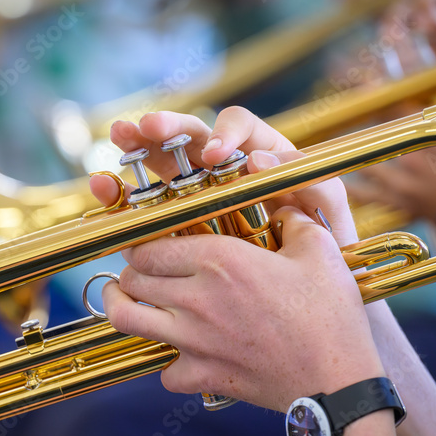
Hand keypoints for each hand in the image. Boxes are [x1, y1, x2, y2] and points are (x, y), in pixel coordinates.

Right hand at [90, 107, 359, 246]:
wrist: (307, 309)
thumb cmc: (323, 256)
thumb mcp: (330, 219)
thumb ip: (313, 184)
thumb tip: (260, 159)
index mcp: (261, 158)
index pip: (239, 127)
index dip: (225, 134)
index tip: (215, 157)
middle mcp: (224, 172)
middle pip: (189, 135)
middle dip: (166, 126)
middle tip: (148, 128)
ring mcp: (194, 198)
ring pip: (160, 162)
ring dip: (135, 146)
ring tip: (118, 139)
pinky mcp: (172, 228)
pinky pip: (143, 206)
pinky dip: (122, 195)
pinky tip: (105, 189)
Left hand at [102, 207, 382, 411]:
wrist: (337, 380)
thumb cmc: (331, 314)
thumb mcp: (319, 251)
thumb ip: (293, 220)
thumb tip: (283, 207)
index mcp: (221, 259)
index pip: (150, 244)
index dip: (142, 240)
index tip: (147, 241)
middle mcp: (197, 297)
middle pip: (132, 277)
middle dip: (130, 270)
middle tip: (137, 269)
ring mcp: (193, 340)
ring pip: (126, 319)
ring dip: (120, 306)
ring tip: (123, 299)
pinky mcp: (202, 375)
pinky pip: (164, 370)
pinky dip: (167, 363)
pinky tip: (180, 354)